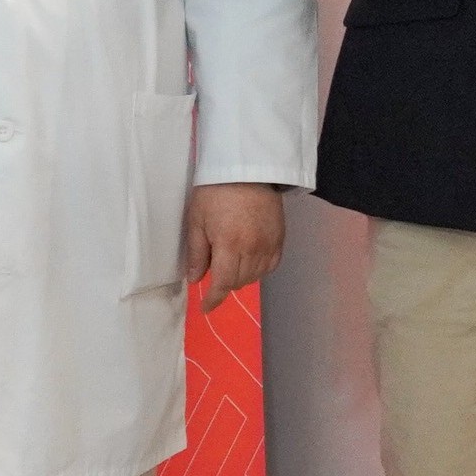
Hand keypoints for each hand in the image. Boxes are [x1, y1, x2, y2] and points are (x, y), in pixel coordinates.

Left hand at [178, 182, 285, 312]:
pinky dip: (259, 270)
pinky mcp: (280, 238)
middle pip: (240, 281)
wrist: (248, 168)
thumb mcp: (197, 219)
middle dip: (225, 283)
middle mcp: (253, 249)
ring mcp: (269, 244)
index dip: (214, 299)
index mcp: (229, 245)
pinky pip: (271, 265)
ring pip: (256, 276)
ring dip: (241, 277)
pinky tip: (249, 261)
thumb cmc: (216, 191)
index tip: (206, 308)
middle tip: (215, 269)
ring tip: (231, 263)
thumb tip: (195, 279)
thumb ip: (197, 252)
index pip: (223, 283)